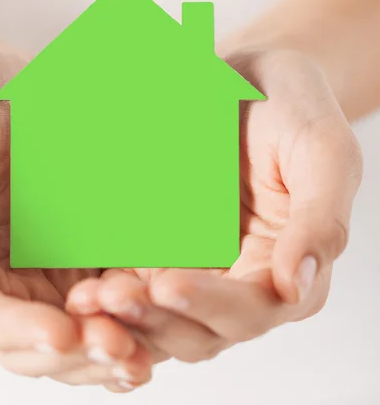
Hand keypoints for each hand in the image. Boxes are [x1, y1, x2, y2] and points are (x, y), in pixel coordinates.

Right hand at [0, 46, 151, 390]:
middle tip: (119, 348)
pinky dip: (140, 312)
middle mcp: (6, 280)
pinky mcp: (92, 252)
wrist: (10, 81)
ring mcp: (53, 270)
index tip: (59, 334)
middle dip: (78, 352)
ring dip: (114, 346)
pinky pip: (117, 292)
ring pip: (82, 330)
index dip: (18, 332)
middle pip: (37, 342)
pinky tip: (166, 309)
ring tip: (145, 349)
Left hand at [67, 48, 362, 362]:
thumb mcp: (323, 152)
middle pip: (198, 327)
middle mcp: (239, 279)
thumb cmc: (293, 107)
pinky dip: (110, 290)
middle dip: (155, 318)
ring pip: (160, 315)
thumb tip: (294, 286)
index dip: (210, 305)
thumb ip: (320, 220)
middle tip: (111, 297)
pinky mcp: (161, 249)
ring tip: (88, 298)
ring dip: (124, 316)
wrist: (246, 77)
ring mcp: (196, 267)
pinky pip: (133, 279)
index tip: (167, 283)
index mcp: (285, 268)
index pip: (251, 309)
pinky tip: (81, 283)